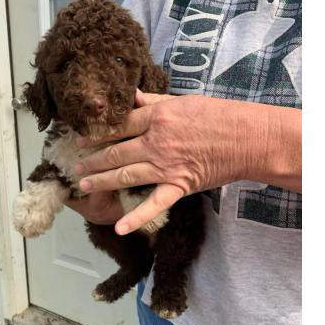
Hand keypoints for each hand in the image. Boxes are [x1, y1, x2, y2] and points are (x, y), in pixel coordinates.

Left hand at [74, 89, 301, 234]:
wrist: (248, 138)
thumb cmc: (218, 116)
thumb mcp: (183, 102)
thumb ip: (154, 103)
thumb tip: (131, 96)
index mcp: (157, 118)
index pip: (119, 125)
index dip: (98, 132)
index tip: (82, 138)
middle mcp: (156, 142)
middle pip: (116, 151)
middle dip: (93, 159)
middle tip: (77, 165)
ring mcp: (166, 166)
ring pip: (125, 174)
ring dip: (101, 181)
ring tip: (84, 185)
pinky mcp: (179, 185)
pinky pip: (154, 203)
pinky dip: (136, 217)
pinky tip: (119, 227)